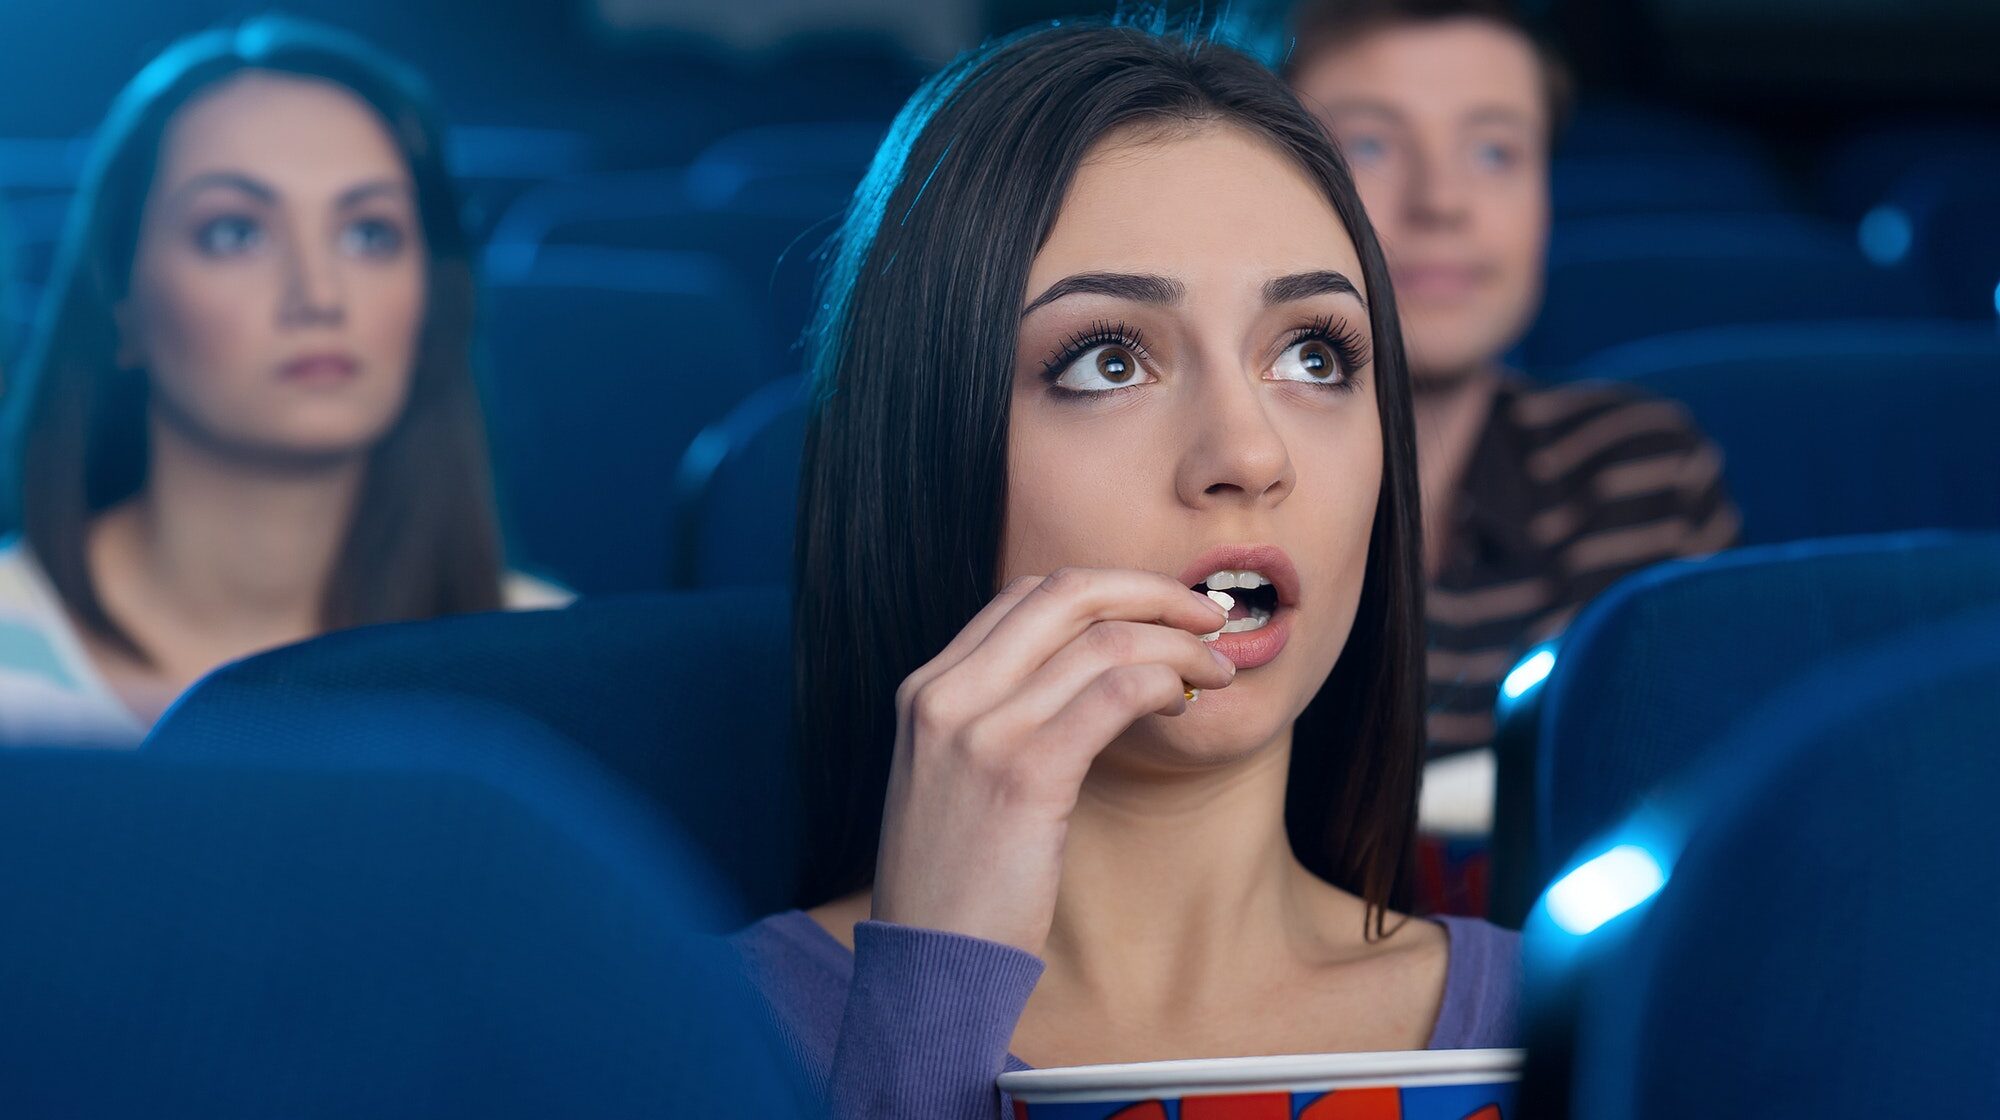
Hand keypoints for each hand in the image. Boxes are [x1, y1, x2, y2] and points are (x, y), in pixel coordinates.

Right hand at [870, 567, 1235, 955]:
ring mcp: (979, 730)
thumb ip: (996, 717)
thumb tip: (1085, 676)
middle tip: (1211, 617)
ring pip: (1102, 639)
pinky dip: (1164, 681)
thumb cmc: (957, 884)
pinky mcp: (1024, 774)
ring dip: (1178, 644)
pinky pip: (1114, 692)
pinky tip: (1184, 704)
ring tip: (1217, 671)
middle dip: (1153, 592)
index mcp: (926, 689)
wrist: (929, 968)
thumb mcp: (952, 780)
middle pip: (1066, 593)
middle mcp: (945, 695)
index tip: (1161, 608)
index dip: (1108, 589)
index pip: (1025, 595)